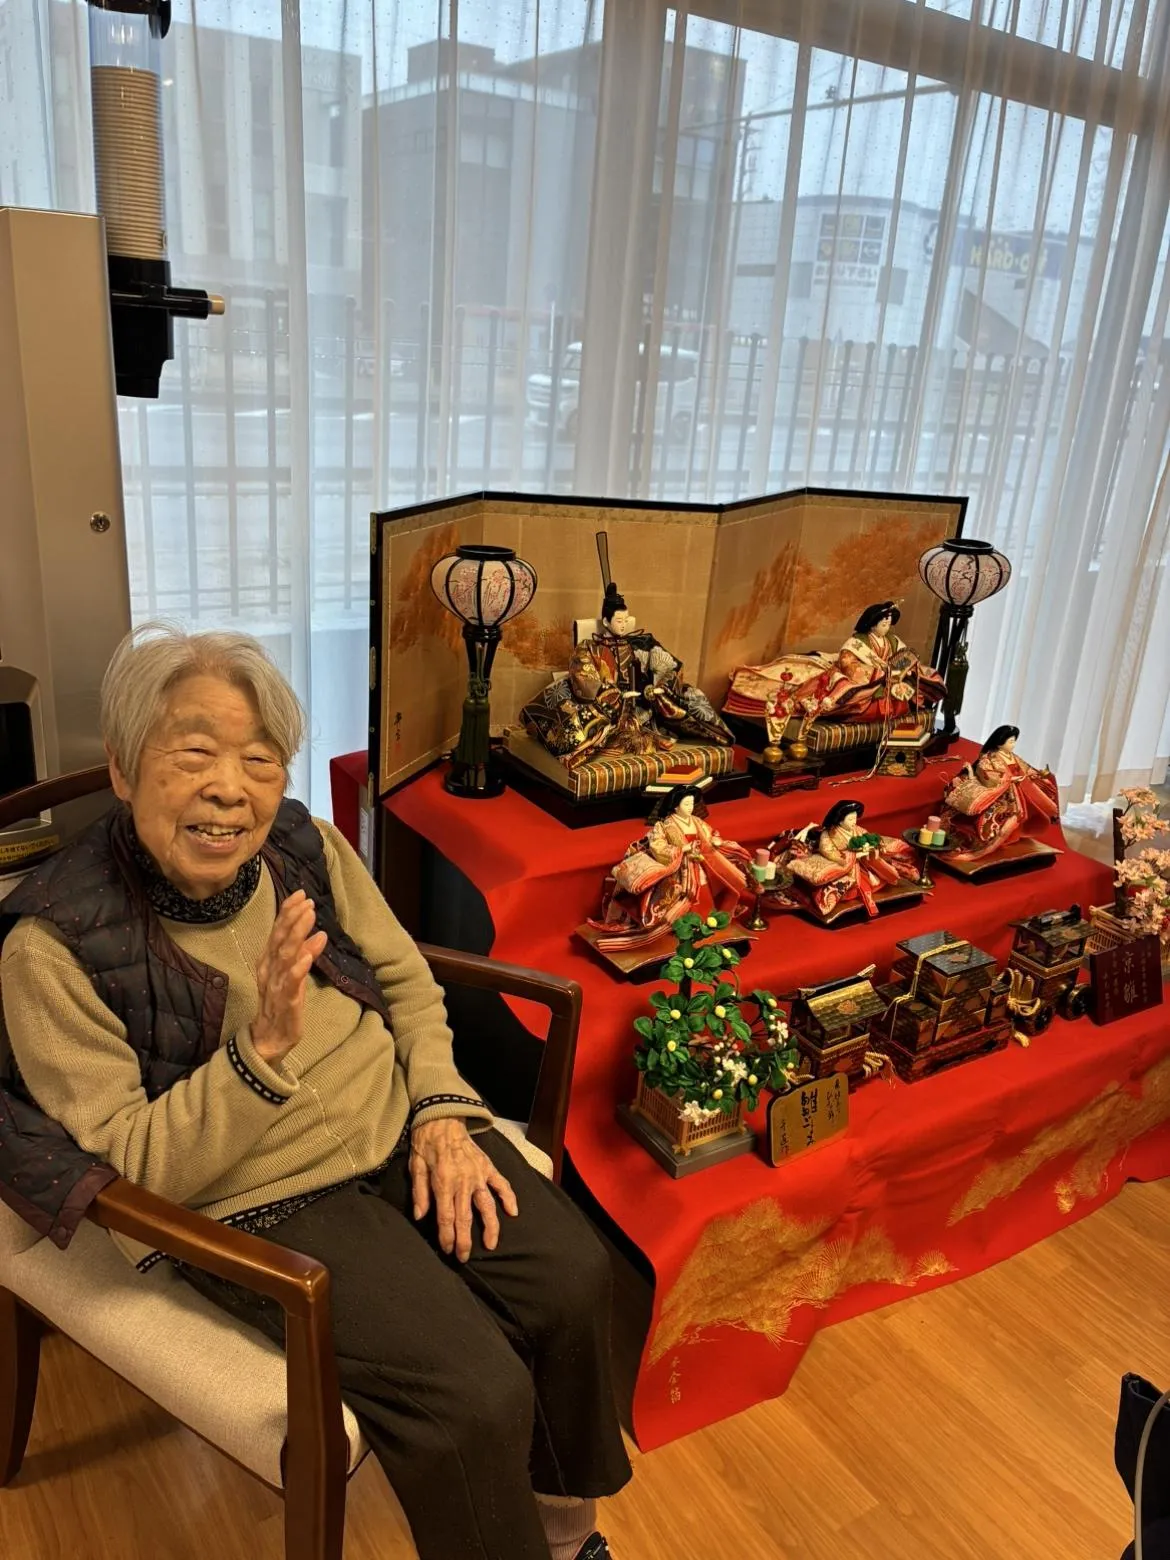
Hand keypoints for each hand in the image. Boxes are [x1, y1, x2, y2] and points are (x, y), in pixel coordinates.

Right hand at [251, 890, 327, 1065]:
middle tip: (307, 901)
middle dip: (293, 918)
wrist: (269, 1037)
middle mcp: (269, 969)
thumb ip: (302, 953)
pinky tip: (307, 958)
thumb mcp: (294, 974)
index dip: (287, 912)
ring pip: (284, 956)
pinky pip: (290, 984)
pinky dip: (297, 969)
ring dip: (297, 935)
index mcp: (269, 961)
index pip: (277, 931)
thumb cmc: (281, 1001)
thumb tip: (319, 933)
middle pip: (280, 939)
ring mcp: (275, 985)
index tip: (300, 894)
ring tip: (309, 917)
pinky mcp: (285, 1002)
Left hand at [410, 1119, 517, 1261]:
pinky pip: (502, 1184)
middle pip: (465, 1217)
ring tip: (491, 1244)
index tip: (447, 1250)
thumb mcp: (416, 1167)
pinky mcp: (488, 1167)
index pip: (446, 1217)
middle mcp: (463, 1181)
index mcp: (443, 1182)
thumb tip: (421, 1217)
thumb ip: (419, 1193)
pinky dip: (509, 1198)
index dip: (447, 1237)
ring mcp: (478, 1174)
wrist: (443, 1119)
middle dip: (465, 1241)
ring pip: (487, 1205)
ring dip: (490, 1226)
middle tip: (464, 1257)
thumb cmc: (426, 1144)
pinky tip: (513, 1212)